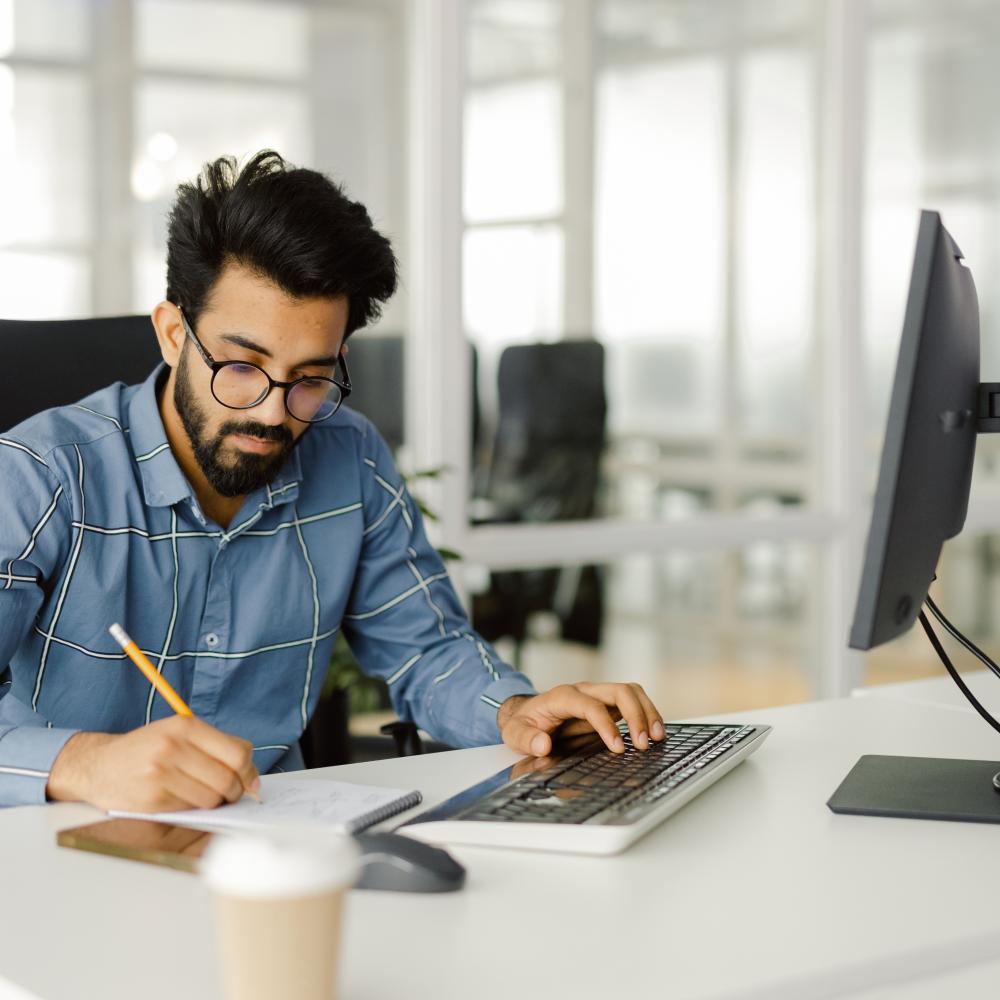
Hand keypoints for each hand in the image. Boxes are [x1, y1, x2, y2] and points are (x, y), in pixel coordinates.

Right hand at [46, 716, 259, 812]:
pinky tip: (180, 799)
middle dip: (235, 791)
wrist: (99, 766)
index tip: (250, 781)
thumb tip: (252, 775)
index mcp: (185, 726)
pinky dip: (192, 808)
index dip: (249, 772)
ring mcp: (161, 774)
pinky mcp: (152, 799)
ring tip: (204, 795)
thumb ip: (217, 746)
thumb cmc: (147, 750)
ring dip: (214, 802)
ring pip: (212, 798)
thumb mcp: (180, 734)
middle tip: (231, 794)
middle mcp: (173, 747)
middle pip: (227, 778)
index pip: (237, 753)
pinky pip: (190, 810)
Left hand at [497, 682, 664, 757]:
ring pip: (631, 692)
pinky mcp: (607, 704)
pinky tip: (654, 733)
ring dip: (647, 712)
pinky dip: (646, 714)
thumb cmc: (523, 723)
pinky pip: (632, 702)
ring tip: (658, 738)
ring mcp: (597, 695)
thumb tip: (542, 744)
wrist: (526, 714)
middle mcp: (584, 690)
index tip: (618, 748)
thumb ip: (526, 739)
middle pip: (619, 691)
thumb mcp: (515, 732)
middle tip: (645, 743)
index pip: (591, 705)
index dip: (606, 725)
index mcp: (562, 696)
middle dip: (636, 715)